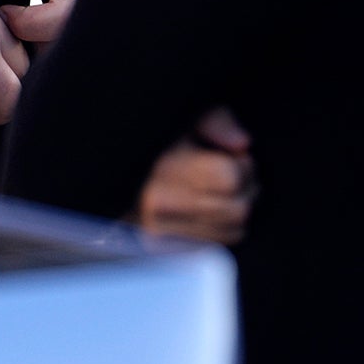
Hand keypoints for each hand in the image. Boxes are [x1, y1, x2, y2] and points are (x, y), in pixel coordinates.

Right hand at [136, 108, 255, 244]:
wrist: (117, 167)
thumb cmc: (161, 138)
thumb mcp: (188, 118)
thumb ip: (218, 123)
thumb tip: (242, 145)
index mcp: (164, 166)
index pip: (230, 178)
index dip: (243, 164)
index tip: (234, 154)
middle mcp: (159, 203)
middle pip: (237, 209)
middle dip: (247, 188)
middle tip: (236, 171)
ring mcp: (162, 230)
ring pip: (234, 230)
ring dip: (240, 208)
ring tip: (224, 188)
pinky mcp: (167, 246)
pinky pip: (220, 242)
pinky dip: (227, 226)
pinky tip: (213, 206)